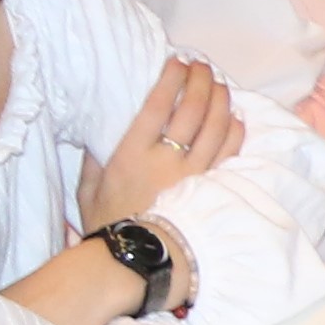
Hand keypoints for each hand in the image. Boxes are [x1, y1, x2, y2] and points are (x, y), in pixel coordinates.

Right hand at [82, 58, 234, 226]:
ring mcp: (195, 174)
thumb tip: (98, 135)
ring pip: (217, 126)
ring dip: (221, 100)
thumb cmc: (109, 225)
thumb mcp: (88, 191)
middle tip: (203, 67)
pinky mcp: (213, 189)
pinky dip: (235, 131)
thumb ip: (94, 160)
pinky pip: (231, 152)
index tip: (178, 62)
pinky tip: (235, 118)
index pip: (159, 104)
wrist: (137, 262)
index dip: (171, 78)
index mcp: (133, 154)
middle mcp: (167, 160)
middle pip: (193, 109)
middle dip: (201, 81)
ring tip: (219, 84)